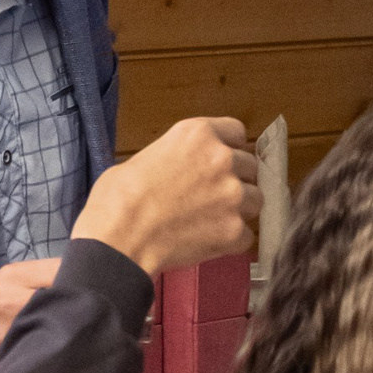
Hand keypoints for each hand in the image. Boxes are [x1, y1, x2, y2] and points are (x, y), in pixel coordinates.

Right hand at [75, 117, 259, 279]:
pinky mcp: (234, 230)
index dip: (227, 148)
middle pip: (249, 167)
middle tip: (210, 196)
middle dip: (234, 180)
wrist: (118, 239)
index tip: (218, 162)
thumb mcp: (144, 157)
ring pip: (255, 199)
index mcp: (198, 134)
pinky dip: (231, 239)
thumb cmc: (118, 200)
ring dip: (239, 209)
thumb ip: (176, 157)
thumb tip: (181, 170)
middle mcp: (222, 159)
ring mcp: (232, 195)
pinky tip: (208, 241)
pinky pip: (246, 234)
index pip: (236, 132)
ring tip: (211, 220)